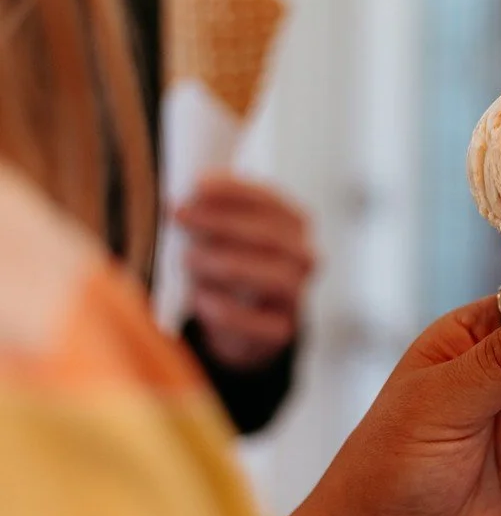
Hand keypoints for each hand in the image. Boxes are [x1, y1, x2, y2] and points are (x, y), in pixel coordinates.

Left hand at [174, 174, 317, 371]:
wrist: (243, 322)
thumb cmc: (228, 262)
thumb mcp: (222, 234)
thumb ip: (209, 214)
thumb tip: (182, 199)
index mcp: (293, 223)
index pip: (268, 200)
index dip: (233, 190)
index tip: (195, 184)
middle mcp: (303, 257)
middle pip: (269, 236)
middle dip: (221, 222)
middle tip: (180, 215)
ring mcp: (296, 295)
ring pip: (271, 277)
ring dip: (225, 263)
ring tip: (188, 258)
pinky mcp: (281, 331)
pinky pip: (258, 322)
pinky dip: (226, 310)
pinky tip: (200, 299)